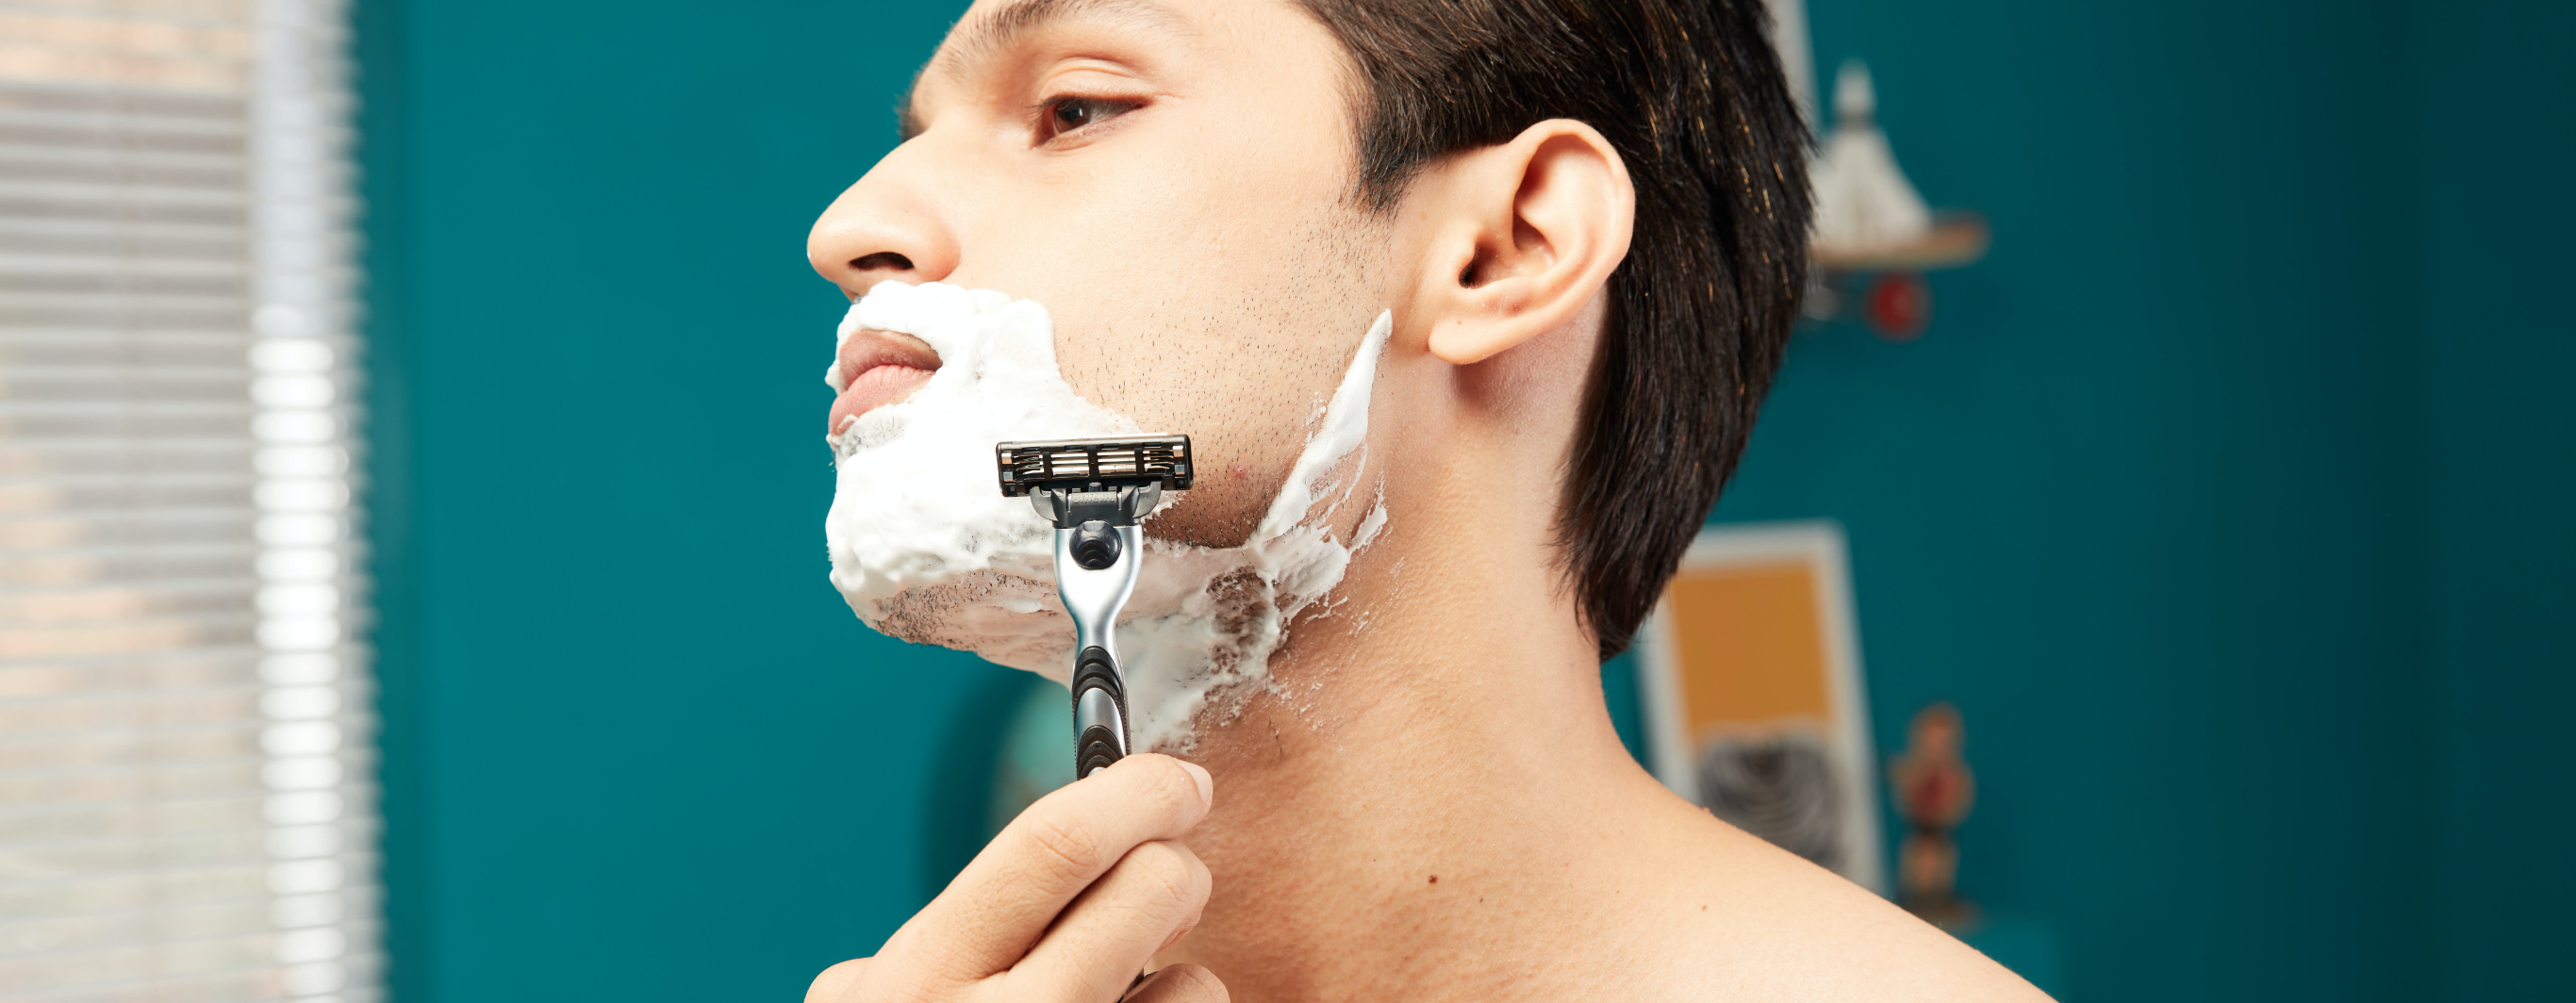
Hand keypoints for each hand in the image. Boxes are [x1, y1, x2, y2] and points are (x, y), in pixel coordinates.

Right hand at [806, 753, 1226, 1002]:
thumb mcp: (869, 1001)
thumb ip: (937, 934)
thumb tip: (1050, 856)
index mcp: (923, 974)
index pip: (1054, 843)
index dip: (1135, 791)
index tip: (1178, 781)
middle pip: (1151, 888)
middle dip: (1178, 866)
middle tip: (1174, 878)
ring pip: (1194, 979)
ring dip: (1180, 970)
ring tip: (1125, 995)